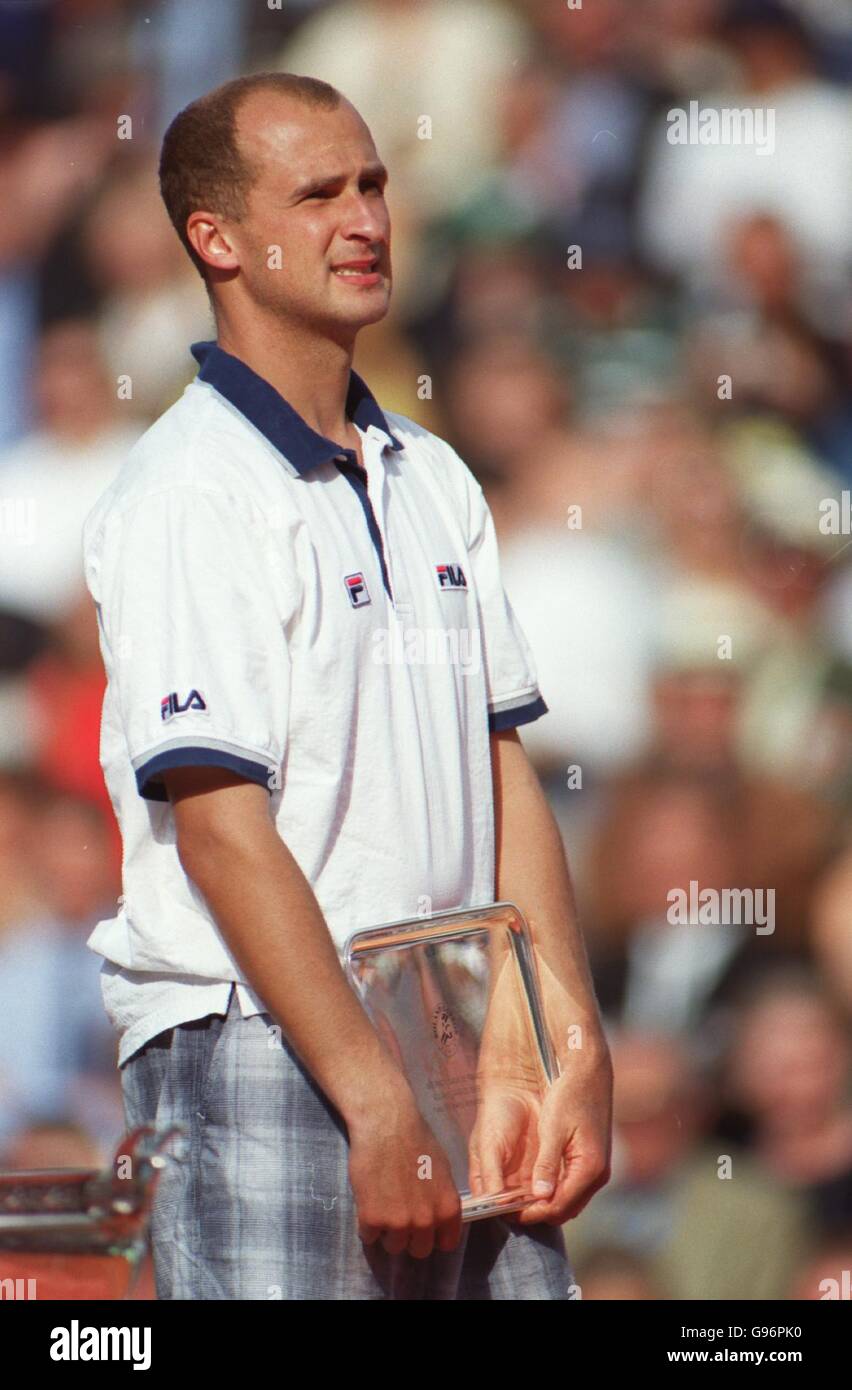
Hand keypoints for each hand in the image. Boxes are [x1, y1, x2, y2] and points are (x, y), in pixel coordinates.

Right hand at [347, 1089, 462, 1258]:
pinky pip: (369, 1237)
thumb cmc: (415, 1140)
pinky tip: (368, 1201)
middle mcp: (426, 1222)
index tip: (424, 1229)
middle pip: (419, 1251)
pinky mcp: (372, 1219)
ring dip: (387, 1231)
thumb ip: (440, 1200)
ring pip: (394, 1246)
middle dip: (410, 1237)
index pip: (446, 1244)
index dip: (434, 1237)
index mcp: (447, 1209)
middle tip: (399, 1215)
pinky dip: (366, 1225)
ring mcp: (399, 1223)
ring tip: (382, 1204)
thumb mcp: (442, 1172)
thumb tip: (437, 1217)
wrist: (386, 1124)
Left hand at [469, 1046, 612, 1226]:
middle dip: (539, 1210)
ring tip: (519, 1195)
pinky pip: (574, 1185)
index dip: (533, 1212)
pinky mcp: (594, 1160)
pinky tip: (536, 1180)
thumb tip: (540, 1196)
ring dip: (547, 1201)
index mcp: (590, 1167)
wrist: (589, 1071)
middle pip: (565, 1208)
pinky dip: (556, 1189)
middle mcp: (598, 1174)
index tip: (508, 1210)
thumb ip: (547, 1164)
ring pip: (570, 1199)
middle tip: (511, 1205)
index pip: (558, 1206)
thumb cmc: (570, 1095)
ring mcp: (598, 1168)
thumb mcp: (553, 1128)